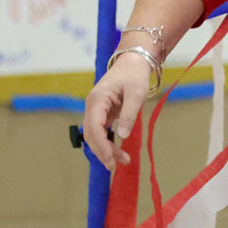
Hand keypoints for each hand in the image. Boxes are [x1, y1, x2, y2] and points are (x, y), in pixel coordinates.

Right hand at [83, 52, 153, 167]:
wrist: (134, 61)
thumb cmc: (135, 74)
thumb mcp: (136, 93)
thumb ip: (129, 114)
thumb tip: (122, 136)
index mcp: (97, 100)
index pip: (93, 127)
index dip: (101, 145)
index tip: (111, 159)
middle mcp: (92, 106)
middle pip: (91, 134)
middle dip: (102, 151)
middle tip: (116, 166)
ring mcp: (96, 110)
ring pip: (95, 135)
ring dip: (105, 149)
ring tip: (122, 161)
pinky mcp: (103, 113)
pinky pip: (101, 131)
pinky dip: (108, 142)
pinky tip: (117, 152)